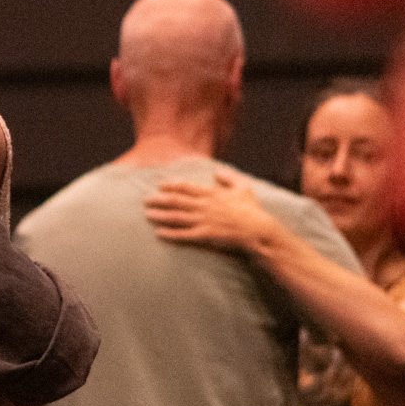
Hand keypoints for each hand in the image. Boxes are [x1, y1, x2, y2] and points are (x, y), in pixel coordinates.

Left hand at [144, 170, 269, 250]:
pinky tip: (159, 234)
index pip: (187, 187)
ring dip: (161, 215)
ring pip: (177, 217)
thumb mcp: (243, 188)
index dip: (171, 185)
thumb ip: (230, 177)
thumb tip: (218, 170)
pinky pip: (184, 234)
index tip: (159, 184)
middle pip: (177, 201)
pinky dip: (171, 234)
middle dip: (160, 200)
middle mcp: (205, 206)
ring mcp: (204, 220)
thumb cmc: (252, 210)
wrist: (259, 231)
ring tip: (148, 214)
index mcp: (212, 194)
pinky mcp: (205, 235)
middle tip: (146, 200)